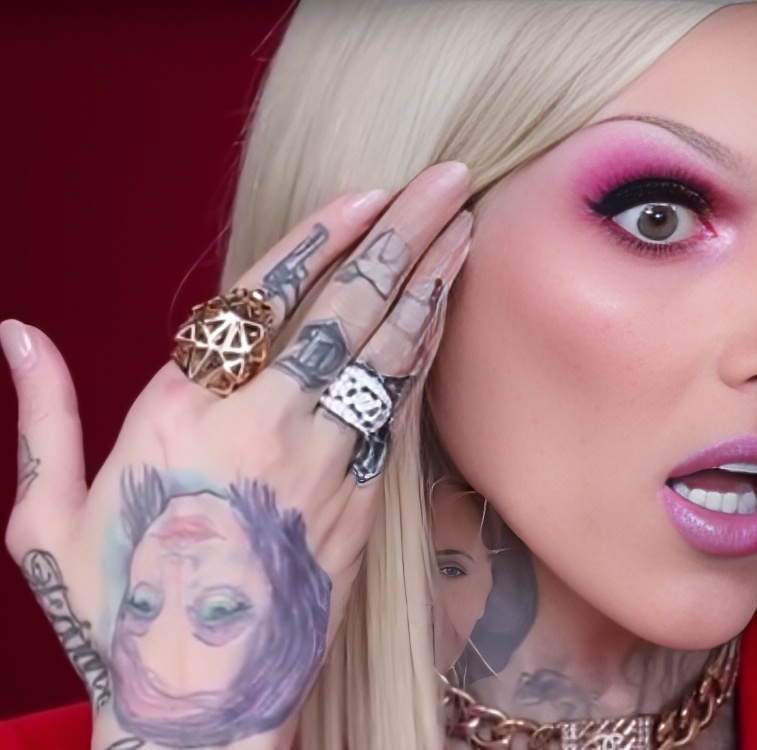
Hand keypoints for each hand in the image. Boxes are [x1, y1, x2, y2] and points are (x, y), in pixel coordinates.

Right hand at [2, 161, 472, 748]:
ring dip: (428, 283)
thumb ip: (43, 416)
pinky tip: (445, 312)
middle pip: (343, 308)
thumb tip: (13, 333)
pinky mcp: (358, 504)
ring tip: (463, 228)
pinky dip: (423, 353)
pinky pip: (398, 410)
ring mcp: (319, 464)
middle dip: (401, 235)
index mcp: (178, 414)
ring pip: (384, 352)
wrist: (199, 700)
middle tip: (449, 180)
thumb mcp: (46, 516)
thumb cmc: (116, 607)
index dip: (319, 238)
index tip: (367, 194)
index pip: (262, 300)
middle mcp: (258, 426)